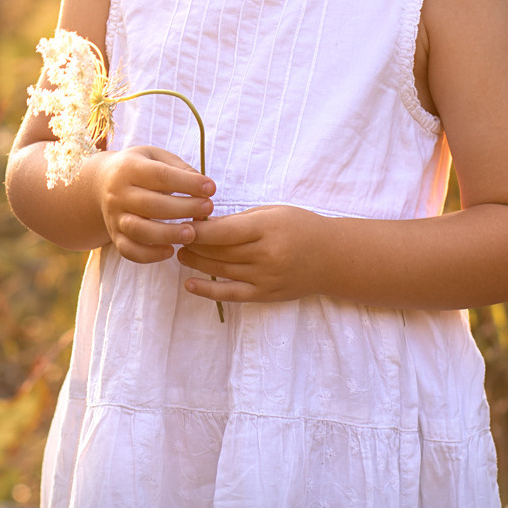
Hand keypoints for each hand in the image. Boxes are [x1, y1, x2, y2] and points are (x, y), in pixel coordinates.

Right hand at [90, 145, 215, 263]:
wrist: (100, 184)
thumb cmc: (140, 169)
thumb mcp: (156, 157)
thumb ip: (180, 169)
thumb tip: (204, 187)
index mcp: (129, 168)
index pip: (159, 176)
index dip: (187, 183)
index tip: (211, 188)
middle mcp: (118, 193)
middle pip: (150, 204)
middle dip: (183, 208)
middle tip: (208, 208)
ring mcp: (114, 216)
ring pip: (138, 230)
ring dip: (167, 234)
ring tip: (192, 233)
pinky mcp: (114, 236)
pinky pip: (129, 250)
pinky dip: (149, 255)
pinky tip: (170, 251)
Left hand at [177, 205, 327, 303]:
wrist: (332, 258)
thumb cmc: (300, 227)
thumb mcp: (273, 212)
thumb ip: (240, 220)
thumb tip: (204, 223)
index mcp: (268, 229)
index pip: (223, 232)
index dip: (197, 230)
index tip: (181, 223)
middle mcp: (266, 255)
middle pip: (218, 252)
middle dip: (193, 244)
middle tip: (176, 236)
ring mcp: (265, 278)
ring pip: (220, 271)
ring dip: (195, 263)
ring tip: (180, 254)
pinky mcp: (265, 295)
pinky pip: (231, 294)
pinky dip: (208, 291)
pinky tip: (189, 284)